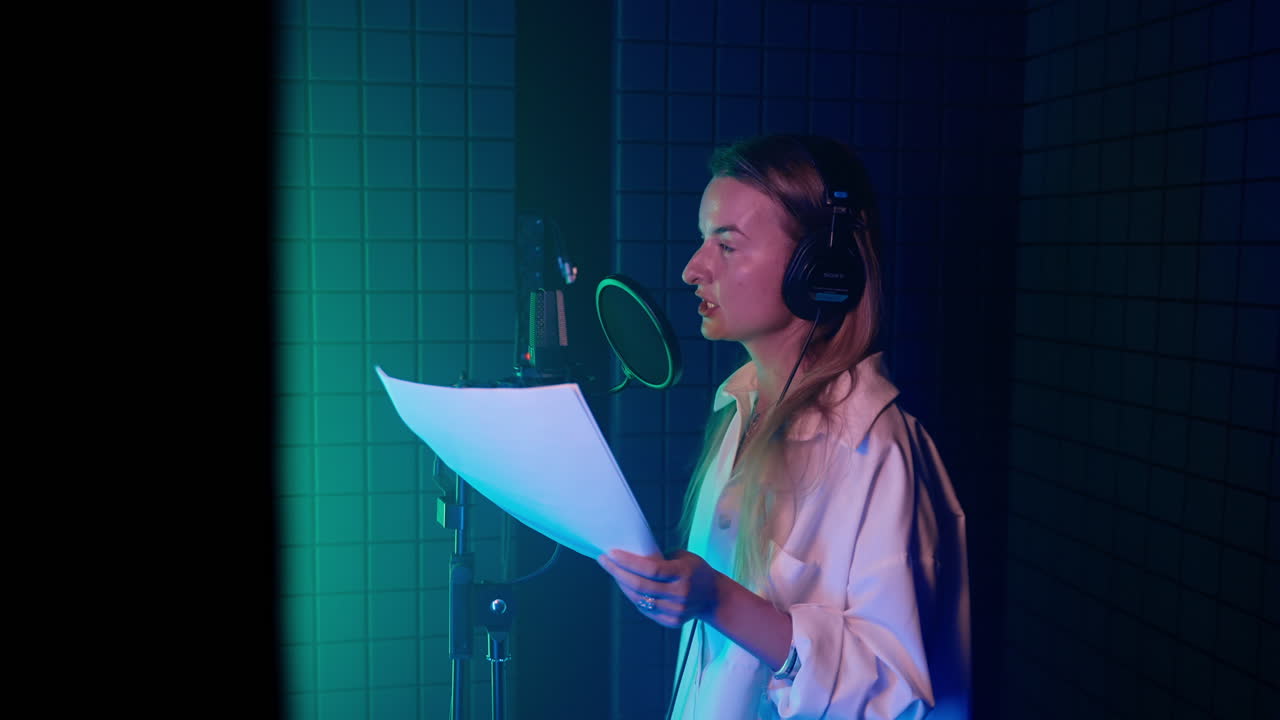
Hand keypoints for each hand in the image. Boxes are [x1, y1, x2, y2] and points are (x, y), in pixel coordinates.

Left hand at [597, 549, 720, 627]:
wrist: (714, 597)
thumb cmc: (695, 571)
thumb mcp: (684, 557)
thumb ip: (660, 558)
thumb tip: (631, 554)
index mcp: (684, 573)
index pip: (651, 569)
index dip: (628, 562)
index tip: (612, 552)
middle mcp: (680, 594)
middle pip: (641, 586)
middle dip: (618, 572)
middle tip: (604, 561)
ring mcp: (676, 611)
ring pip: (640, 600)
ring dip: (622, 585)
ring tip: (613, 572)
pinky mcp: (672, 622)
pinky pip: (645, 610)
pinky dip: (634, 598)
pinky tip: (626, 586)